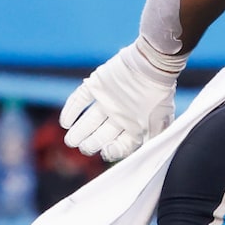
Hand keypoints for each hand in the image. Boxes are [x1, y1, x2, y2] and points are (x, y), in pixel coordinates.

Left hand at [61, 42, 183, 162]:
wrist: (151, 66)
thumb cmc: (157, 97)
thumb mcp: (159, 124)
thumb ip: (150, 141)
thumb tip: (142, 158)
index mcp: (135, 124)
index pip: (121, 143)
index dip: (112, 150)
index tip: (105, 152)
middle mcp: (120, 114)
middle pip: (102, 133)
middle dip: (91, 143)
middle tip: (83, 147)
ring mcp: (108, 100)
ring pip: (89, 119)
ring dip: (78, 131)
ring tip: (70, 141)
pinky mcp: (97, 85)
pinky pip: (80, 99)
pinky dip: (71, 110)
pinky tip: (65, 122)